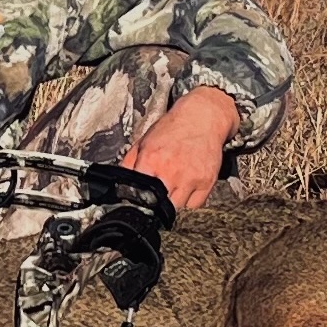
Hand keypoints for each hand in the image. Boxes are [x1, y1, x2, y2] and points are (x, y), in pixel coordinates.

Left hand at [122, 86, 240, 214]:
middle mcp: (172, 171)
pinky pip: (196, 206)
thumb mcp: (143, 142)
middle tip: (155, 200)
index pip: (139, 194)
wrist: (202, 117)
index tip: (138, 202)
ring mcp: (191, 179)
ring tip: (170, 195)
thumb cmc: (173, 128)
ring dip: (172, 207)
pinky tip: (185, 193)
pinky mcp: (207, 182)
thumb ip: (129, 164)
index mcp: (152, 161)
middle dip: (156, 207)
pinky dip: (189, 204)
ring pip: (178, 210)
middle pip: (160, 207)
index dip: (137, 201)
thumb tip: (119, 183)